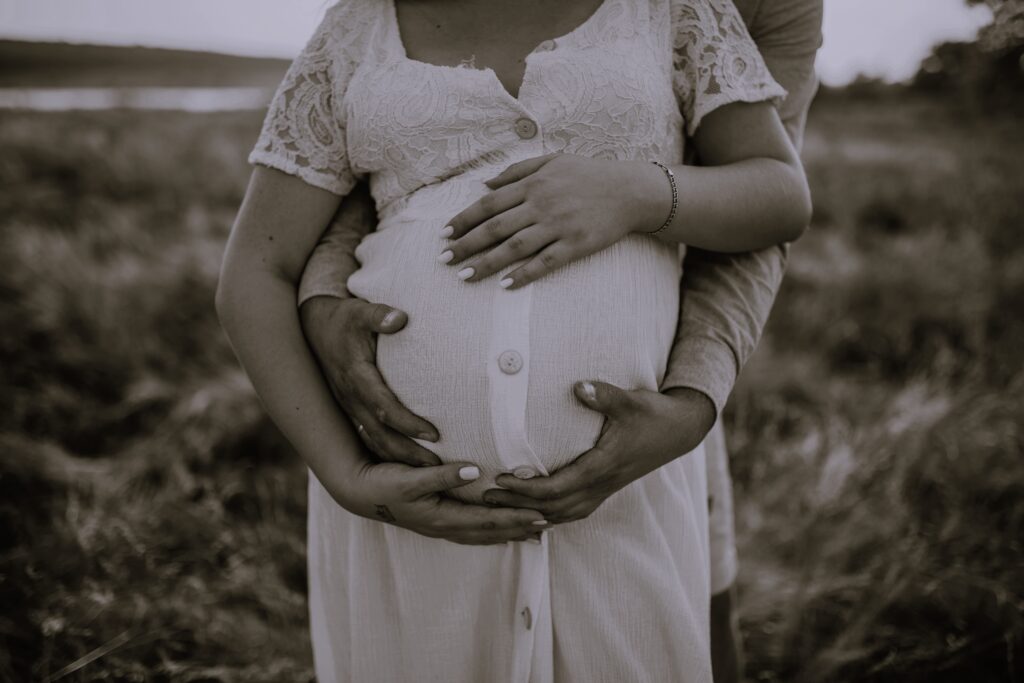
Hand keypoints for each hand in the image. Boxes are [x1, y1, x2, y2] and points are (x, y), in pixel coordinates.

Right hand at [300, 295, 441, 466]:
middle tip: (438, 467)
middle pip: (380, 434)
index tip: (434, 434)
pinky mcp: (351, 410)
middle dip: (408, 453)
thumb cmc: (343, 319)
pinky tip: (407, 464)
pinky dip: (388, 453)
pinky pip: (369, 438)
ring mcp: (349, 407)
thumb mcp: (359, 312)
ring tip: (429, 472)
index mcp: (357, 376)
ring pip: (374, 441)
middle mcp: (352, 398)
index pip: (384, 406)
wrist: (312, 327)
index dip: (408, 422)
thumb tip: (400, 318)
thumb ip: (379, 315)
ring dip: (400, 458)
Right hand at [340, 459, 548, 544]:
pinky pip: (472, 531)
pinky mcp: (436, 521)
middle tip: (549, 525)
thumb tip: (473, 470)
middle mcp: (445, 527)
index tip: (542, 516)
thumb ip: (442, 475)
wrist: (358, 491)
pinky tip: (499, 531)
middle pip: (491, 532)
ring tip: (533, 533)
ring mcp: (441, 527)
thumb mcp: (411, 477)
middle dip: (520, 528)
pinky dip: (491, 532)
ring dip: (509, 533)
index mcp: (443, 518)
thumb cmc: (384, 482)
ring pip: (482, 535)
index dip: (516, 518)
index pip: (489, 520)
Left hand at [439, 154, 667, 287]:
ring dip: (486, 263)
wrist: (630, 190)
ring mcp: (559, 225)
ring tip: (464, 276)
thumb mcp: (553, 160)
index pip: (489, 203)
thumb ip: (517, 170)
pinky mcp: (576, 245)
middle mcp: (542, 204)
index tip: (444, 234)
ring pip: (514, 247)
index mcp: (533, 183)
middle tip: (444, 259)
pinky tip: (506, 285)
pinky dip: (524, 274)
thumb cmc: (589, 174)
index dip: (464, 219)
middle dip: (466, 244)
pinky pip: (545, 262)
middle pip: (495, 227)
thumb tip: (484, 183)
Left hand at [482, 382, 714, 523]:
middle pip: (552, 507)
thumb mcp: (630, 400)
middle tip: (484, 496)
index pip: (556, 488)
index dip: (526, 487)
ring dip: (530, 513)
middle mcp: (601, 485)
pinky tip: (533, 512)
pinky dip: (550, 515)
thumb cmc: (652, 414)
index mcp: (602, 467)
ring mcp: (604, 490)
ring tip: (500, 506)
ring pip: (562, 515)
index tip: (500, 478)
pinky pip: (573, 511)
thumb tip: (578, 387)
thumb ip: (603, 395)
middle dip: (517, 504)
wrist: (679, 431)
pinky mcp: (605, 488)